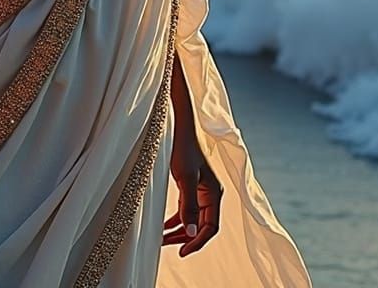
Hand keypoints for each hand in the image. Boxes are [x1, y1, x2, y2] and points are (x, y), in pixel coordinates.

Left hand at [162, 131, 222, 256]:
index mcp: (214, 193)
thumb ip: (189, 206)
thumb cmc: (183, 146)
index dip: (198, 242)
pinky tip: (164, 226)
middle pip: (202, 226)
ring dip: (179, 230)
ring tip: (163, 239)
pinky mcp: (191, 186)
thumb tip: (191, 233)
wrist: (177, 126)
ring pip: (193, 219)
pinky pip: (186, 209)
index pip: (211, 227)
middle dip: (186, 238)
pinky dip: (177, 219)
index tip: (182, 252)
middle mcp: (210, 194)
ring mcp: (201, 190)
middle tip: (167, 246)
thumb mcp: (185, 177)